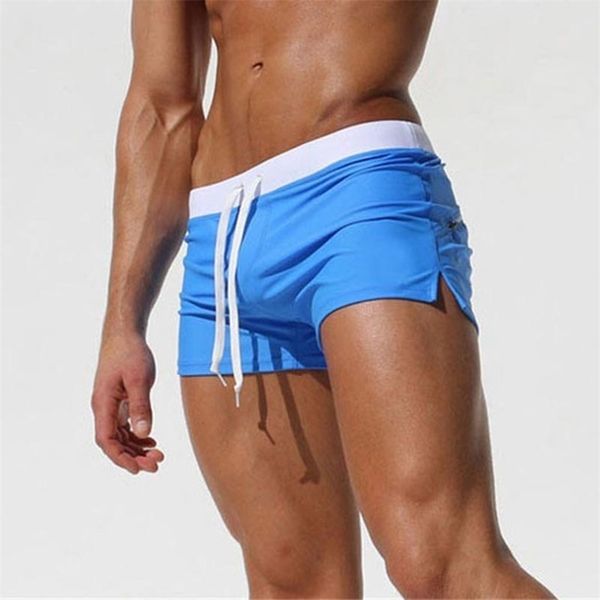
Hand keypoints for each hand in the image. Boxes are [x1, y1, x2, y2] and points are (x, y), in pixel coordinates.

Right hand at [91, 333, 163, 473]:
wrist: (125, 334)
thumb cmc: (130, 353)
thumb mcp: (139, 379)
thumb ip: (141, 406)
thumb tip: (143, 434)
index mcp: (103, 404)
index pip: (107, 440)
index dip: (120, 458)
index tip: (138, 469)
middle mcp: (103, 407)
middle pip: (114, 442)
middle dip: (133, 457)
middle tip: (157, 464)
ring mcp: (110, 404)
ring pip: (120, 436)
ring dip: (136, 448)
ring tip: (158, 455)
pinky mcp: (118, 400)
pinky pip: (124, 425)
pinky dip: (136, 436)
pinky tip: (151, 441)